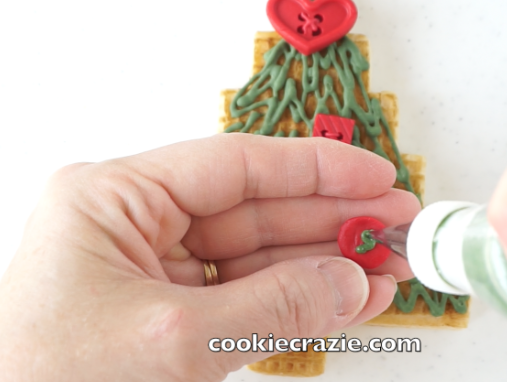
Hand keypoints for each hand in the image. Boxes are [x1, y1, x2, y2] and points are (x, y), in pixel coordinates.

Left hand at [0, 133, 418, 381]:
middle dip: (329, 219)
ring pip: (256, 257)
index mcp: (111, 198)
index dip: (313, 168)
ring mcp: (151, 275)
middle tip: (395, 224)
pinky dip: (296, 303)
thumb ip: (271, 308)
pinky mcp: (167, 318)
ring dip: (322, 264)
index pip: (232, 165)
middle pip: (253, 209)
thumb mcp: (169, 341)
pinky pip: (244, 300)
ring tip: (386, 266)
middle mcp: (132, 226)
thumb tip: (350, 282)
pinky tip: (346, 297)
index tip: (374, 175)